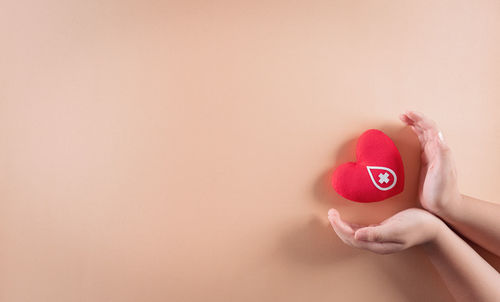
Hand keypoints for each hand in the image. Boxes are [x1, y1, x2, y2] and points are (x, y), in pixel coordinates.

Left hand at [328, 208, 443, 253]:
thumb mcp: (397, 229)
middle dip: (338, 227)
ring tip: (334, 215)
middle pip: (351, 238)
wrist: (432, 226)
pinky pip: (362, 230)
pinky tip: (347, 220)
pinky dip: (352, 225)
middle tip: (330, 213)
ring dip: (343, 226)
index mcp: (378, 244)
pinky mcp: (382, 231)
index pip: (352, 238)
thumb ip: (376, 233)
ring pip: (355, 235)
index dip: (340, 228)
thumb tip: (357, 235)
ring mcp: (379, 238)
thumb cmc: (416, 226)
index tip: (332, 215)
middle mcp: (376, 243)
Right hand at [399, 111, 461, 216]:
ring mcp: (430, 158)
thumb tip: (436, 135)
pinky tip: (407, 139)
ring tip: (404, 121)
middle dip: (415, 120)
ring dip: (414, 126)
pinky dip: (413, 138)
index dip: (419, 118)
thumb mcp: (442, 171)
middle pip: (425, 130)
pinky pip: (419, 146)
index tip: (406, 113)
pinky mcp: (425, 165)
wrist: (444, 206)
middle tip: (402, 115)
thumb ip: (441, 153)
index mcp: (439, 150)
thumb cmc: (442, 191)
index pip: (429, 128)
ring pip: (422, 136)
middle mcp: (436, 151)